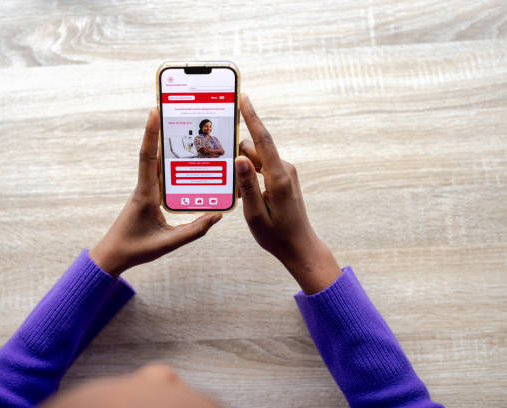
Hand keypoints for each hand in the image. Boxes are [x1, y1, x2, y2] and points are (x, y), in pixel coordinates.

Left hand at [89, 109, 221, 276]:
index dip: (151, 133)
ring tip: (182, 126)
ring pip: (156, 162)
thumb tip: (217, 216)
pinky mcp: (149, 195)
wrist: (113, 255)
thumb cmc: (135, 249)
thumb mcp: (168, 243)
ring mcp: (145, 190)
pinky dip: (169, 162)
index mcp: (145, 194)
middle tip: (174, 108)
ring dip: (165, 143)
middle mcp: (144, 187)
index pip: (147, 158)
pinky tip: (184, 159)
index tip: (154, 111)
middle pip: (152, 152)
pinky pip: (160, 174)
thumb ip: (194, 231)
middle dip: (161, 129)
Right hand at [236, 94, 340, 293]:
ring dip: (243, 172)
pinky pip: (261, 169)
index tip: (244, 98)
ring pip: (255, 160)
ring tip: (242, 198)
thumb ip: (247, 185)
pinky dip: (250, 177)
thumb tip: (239, 159)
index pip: (262, 140)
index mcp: (278, 177)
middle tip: (231, 185)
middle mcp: (284, 170)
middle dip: (237, 159)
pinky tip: (248, 197)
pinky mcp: (283, 178)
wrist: (299, 246)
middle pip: (253, 149)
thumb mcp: (255, 215)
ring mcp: (285, 173)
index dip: (252, 117)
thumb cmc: (276, 234)